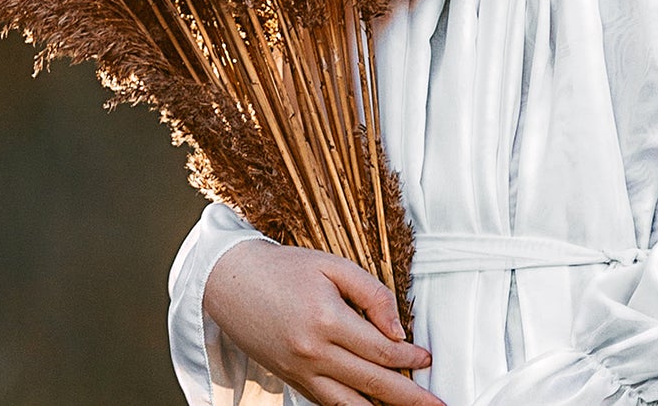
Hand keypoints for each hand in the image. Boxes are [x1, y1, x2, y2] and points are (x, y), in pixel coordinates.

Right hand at [204, 241, 441, 405]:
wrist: (229, 283)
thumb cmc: (283, 270)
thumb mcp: (332, 266)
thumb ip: (372, 294)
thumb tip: (398, 329)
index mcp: (327, 320)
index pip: (381, 350)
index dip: (410, 358)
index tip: (427, 359)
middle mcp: (313, 353)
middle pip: (373, 384)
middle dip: (410, 398)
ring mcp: (299, 372)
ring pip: (350, 404)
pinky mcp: (290, 380)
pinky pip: (327, 403)